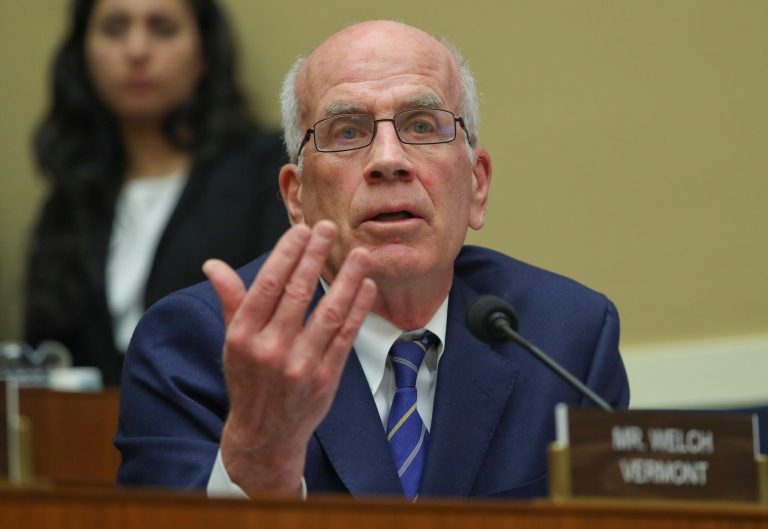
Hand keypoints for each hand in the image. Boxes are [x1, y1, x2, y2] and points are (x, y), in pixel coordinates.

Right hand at [203, 221, 376, 495]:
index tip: (300, 230)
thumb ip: (231, 301)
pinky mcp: (326, 379)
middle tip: (327, 228)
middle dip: (314, 256)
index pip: (267, 284)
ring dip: (347, 279)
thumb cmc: (249, 381)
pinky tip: (366, 286)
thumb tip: (213, 265)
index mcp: (243, 336)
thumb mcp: (232, 343)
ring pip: (329, 312)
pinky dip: (359, 309)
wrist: (265, 436)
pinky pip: (346, 336)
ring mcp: (300, 366)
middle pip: (298, 292)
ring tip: (359, 253)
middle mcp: (270, 350)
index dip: (286, 254)